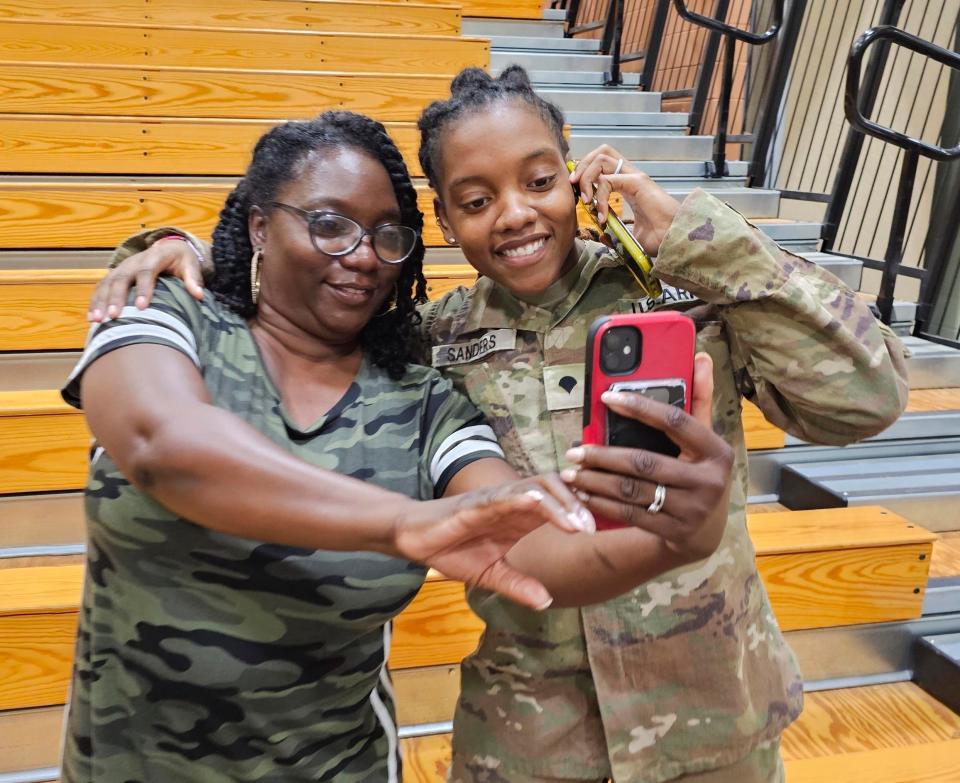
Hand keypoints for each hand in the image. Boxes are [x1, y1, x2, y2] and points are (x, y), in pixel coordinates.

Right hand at [89, 237, 204, 321]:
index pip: (146, 272)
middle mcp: (133, 262)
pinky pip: (101, 288)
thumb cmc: (181, 259)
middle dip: (116, 298)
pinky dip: (95, 302)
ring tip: (98, 320)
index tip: (142, 307)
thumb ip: (194, 279)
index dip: (143, 289)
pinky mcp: (115, 275)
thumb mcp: (191, 264)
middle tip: (114, 316)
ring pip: (107, 283)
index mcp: (153, 257)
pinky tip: (92, 318)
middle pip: (122, 279)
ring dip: (100, 301)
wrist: (169, 246)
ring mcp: (122, 268)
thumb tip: (199, 295)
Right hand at [393, 475, 593, 609]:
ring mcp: (498, 499)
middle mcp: (515, 503)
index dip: (584, 513)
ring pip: (538, 487)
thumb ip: (518, 585)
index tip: (605, 533)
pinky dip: (525, 497)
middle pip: (557, 489)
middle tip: (595, 529)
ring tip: (578, 525)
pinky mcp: (477, 503)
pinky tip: (540, 504)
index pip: (561, 505)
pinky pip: (505, 495)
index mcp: (522, 517)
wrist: (414, 539)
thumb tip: (546, 602)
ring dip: (561, 503)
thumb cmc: (452, 549)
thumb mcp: (490, 575)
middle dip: (580, 505)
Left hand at [561, 353, 732, 561]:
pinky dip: (602, 504)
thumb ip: (698, 398)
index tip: (606, 398)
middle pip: (645, 462)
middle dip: (604, 456)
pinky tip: (583, 495)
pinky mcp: (674, 532)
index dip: (640, 407)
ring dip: (596, 482)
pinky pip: (630, 515)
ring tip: (571, 473)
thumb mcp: (703, 439)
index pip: (675, 421)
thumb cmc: (698, 472)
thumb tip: (699, 357)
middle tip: (575, 451)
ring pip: (633, 491)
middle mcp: (708, 481)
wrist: (706, 532)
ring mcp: (692, 510)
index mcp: (717, 451)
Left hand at [569, 145, 679, 256]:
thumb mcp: (630, 233)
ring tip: (586, 200)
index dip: (586, 171)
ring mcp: (635, 177)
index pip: (603, 162)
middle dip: (582, 166)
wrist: (676, 240)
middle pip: (601, 152)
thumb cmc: (659, 238)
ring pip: (601, 158)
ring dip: (587, 177)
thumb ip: (616, 230)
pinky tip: (603, 215)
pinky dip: (599, 197)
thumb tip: (603, 235)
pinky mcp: (638, 183)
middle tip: (575, 187)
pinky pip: (608, 180)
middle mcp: (632, 175)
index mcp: (629, 183)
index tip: (577, 192)